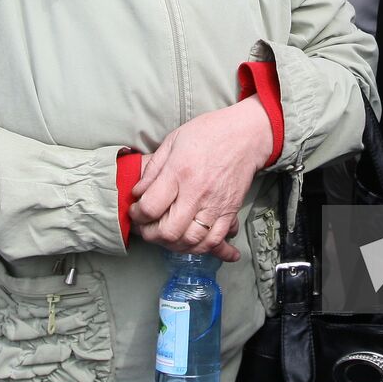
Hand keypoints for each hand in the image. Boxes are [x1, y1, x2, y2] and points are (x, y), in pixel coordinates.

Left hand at [128, 98, 273, 261]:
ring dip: (174, 245)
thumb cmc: (209, 133)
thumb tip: (138, 192)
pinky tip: (192, 243)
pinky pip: (215, 240)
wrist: (246, 135)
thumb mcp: (172, 141)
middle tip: (147, 227)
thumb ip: (153, 169)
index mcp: (179, 173)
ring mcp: (215, 205)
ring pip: (191, 241)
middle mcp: (197, 193)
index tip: (136, 211)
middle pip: (169, 231)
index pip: (150, 208)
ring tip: (166, 235)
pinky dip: (202, 248)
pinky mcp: (229, 212)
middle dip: (151, 235)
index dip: (137, 215)